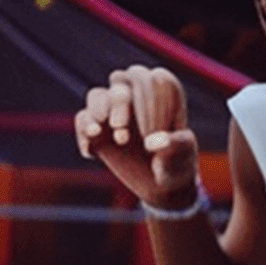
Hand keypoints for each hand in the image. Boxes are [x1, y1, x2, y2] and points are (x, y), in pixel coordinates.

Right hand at [74, 64, 199, 212]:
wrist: (161, 186)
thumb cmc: (177, 164)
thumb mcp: (183, 157)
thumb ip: (176, 146)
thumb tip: (155, 142)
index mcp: (165, 96)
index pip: (156, 78)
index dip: (153, 100)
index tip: (154, 131)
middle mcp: (137, 97)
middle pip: (122, 78)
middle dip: (120, 101)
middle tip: (126, 136)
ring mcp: (114, 110)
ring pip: (97, 94)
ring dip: (100, 112)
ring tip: (117, 140)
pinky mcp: (96, 127)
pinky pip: (82, 118)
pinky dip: (84, 131)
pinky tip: (92, 152)